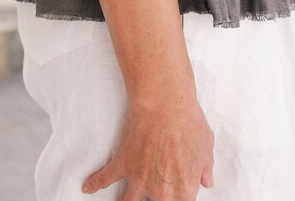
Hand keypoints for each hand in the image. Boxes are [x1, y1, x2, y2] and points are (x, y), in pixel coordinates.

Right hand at [81, 93, 214, 199]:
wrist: (166, 103)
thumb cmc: (189, 122)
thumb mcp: (206, 146)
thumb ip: (206, 168)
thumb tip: (207, 181)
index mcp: (183, 190)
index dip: (179, 200)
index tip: (174, 198)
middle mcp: (160, 191)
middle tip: (149, 197)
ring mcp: (140, 179)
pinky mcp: (124, 163)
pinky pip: (105, 178)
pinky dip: (95, 183)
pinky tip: (87, 187)